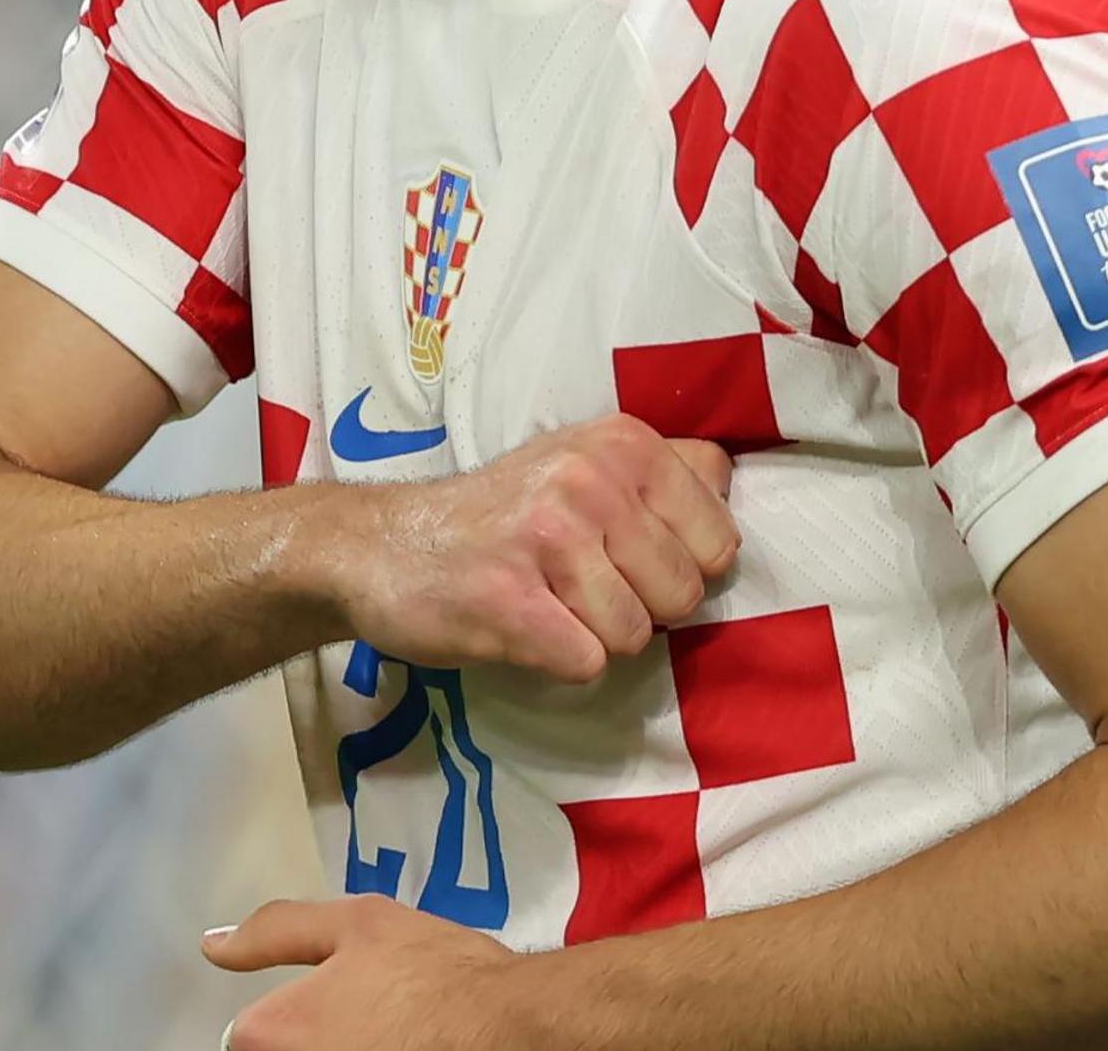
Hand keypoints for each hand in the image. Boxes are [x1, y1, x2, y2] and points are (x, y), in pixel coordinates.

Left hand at [207, 897, 554, 1050]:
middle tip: (374, 1025)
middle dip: (319, 1042)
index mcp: (270, 1033)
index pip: (248, 1037)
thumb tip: (215, 947)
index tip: (338, 1010)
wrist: (511, 1027)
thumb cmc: (433, 971)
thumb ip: (276, 931)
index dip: (294, 1018)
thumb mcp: (357, 923)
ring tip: (394, 1039)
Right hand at [318, 414, 738, 682]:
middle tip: (579, 586)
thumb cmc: (498, 513)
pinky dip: (556, 662)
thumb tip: (729, 480)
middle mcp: (589, 480)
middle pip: (682, 596)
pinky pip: (585, 663)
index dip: (680, 569)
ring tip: (545, 603)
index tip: (627, 559)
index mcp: (621, 444)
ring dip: (593, 637)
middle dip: (639, 608)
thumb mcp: (582, 459)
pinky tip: (520, 627)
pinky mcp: (510, 601)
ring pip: (634, 636)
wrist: (378, 545)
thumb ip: (664, 470)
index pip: (719, 541)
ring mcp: (548, 539)